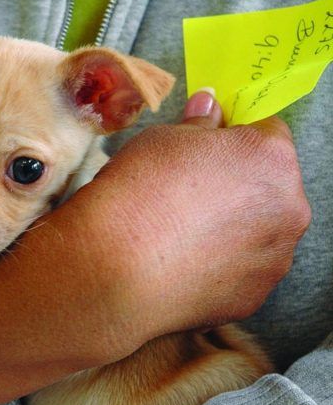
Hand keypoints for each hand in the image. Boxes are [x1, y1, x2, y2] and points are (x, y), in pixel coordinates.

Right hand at [84, 90, 310, 339]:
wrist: (115, 267)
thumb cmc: (139, 192)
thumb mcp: (162, 139)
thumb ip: (199, 125)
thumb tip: (210, 108)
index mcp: (272, 158)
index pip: (268, 132)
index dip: (234, 137)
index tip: (207, 148)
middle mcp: (289, 208)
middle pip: (270, 186)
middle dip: (239, 185)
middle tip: (189, 193)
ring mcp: (275, 258)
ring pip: (260, 232)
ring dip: (234, 227)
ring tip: (184, 234)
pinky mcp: (254, 296)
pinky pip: (244, 271)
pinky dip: (222, 265)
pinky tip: (184, 264)